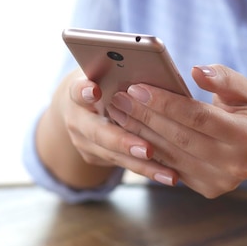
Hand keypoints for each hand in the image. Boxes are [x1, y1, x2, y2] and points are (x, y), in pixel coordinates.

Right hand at [61, 72, 179, 185]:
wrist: (82, 105)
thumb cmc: (105, 81)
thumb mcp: (108, 74)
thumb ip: (123, 74)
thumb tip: (156, 70)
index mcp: (78, 92)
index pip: (78, 90)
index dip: (85, 91)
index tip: (95, 90)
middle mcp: (76, 119)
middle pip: (98, 132)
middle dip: (124, 142)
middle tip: (148, 150)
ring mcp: (83, 142)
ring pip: (114, 156)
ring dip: (143, 166)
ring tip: (169, 174)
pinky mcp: (94, 157)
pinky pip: (123, 165)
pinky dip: (147, 170)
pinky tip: (170, 175)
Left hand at [107, 65, 246, 197]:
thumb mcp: (243, 87)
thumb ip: (221, 76)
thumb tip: (196, 71)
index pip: (198, 117)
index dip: (166, 103)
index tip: (137, 88)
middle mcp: (237, 164)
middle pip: (180, 138)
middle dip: (146, 117)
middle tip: (119, 98)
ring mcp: (222, 181)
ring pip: (171, 156)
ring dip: (140, 134)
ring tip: (119, 112)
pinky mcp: (208, 189)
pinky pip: (171, 168)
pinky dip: (148, 149)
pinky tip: (130, 131)